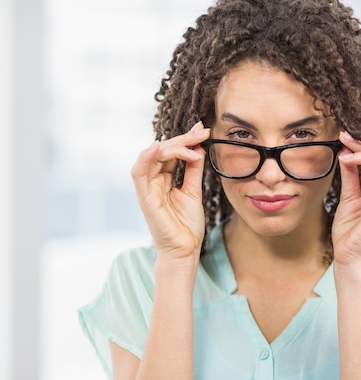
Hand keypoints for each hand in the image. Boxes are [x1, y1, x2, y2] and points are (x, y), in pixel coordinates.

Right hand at [131, 121, 210, 260]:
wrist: (185, 250)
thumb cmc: (187, 225)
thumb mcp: (193, 191)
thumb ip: (193, 170)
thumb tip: (198, 148)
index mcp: (164, 179)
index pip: (172, 153)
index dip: (186, 140)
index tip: (203, 130)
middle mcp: (153, 181)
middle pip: (163, 151)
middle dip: (183, 139)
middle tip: (202, 131)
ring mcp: (147, 188)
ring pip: (152, 156)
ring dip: (173, 145)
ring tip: (193, 141)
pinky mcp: (144, 197)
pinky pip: (138, 173)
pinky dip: (146, 157)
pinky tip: (159, 147)